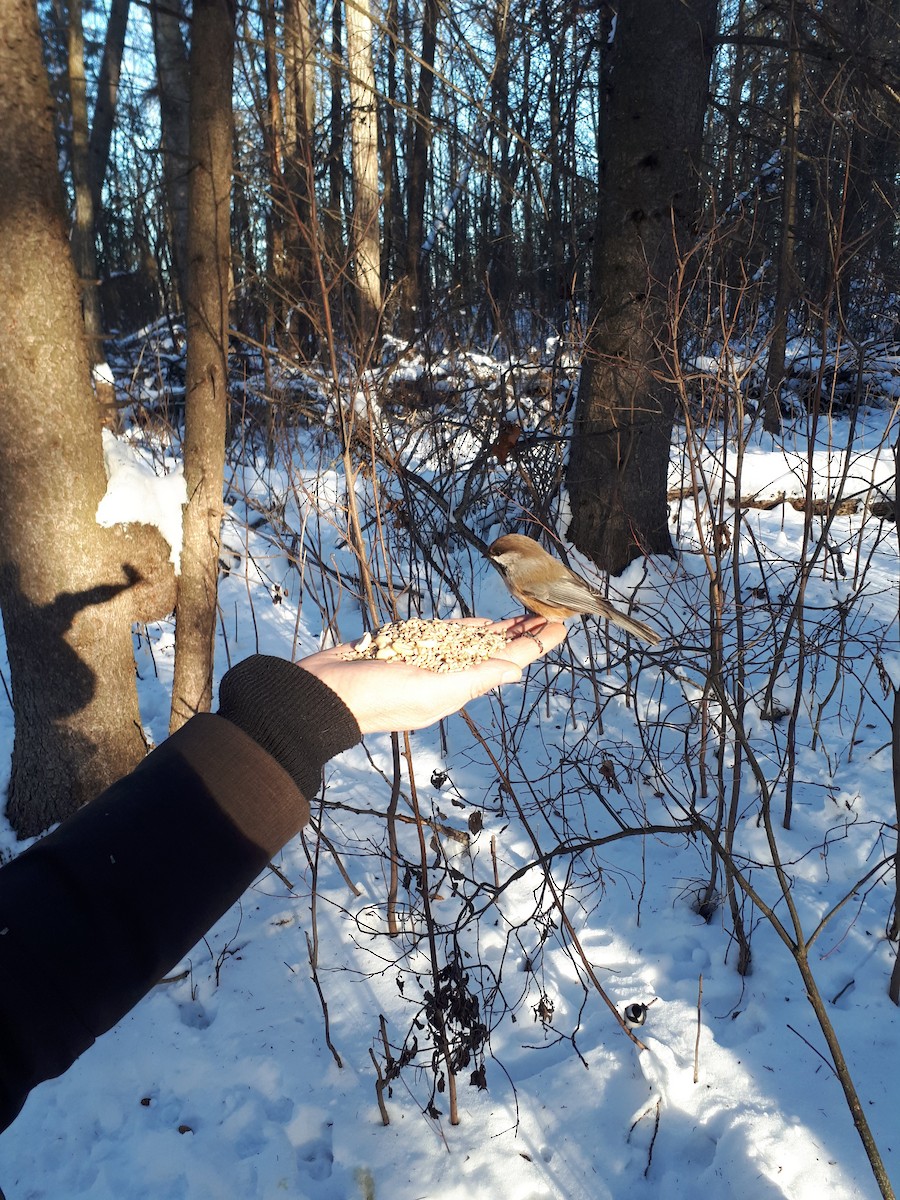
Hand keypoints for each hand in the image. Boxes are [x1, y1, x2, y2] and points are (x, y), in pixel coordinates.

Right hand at [299, 616, 565, 733]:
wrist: (324, 691)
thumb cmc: (375, 696)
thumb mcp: (431, 690)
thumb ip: (473, 680)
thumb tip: (515, 671)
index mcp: (459, 686)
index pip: (508, 660)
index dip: (536, 643)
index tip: (563, 627)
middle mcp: (449, 672)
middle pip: (499, 647)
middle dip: (527, 631)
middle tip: (555, 611)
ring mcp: (430, 658)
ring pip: (477, 639)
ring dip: (504, 627)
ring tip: (530, 614)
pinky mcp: (409, 644)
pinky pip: (448, 634)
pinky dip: (470, 627)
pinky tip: (487, 623)